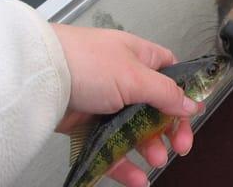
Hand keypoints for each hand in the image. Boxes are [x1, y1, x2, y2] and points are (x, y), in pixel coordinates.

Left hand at [52, 24, 201, 186]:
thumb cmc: (88, 63)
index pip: (170, 74)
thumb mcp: (135, 76)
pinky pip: (112, 146)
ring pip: (135, 130)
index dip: (182, 94)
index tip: (191, 116)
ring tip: (156, 162)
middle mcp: (126, 78)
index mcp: (140, 57)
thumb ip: (166, 93)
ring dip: (149, 148)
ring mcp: (107, 102)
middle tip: (179, 147)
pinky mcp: (89, 124)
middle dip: (169, 129)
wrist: (40, 76)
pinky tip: (136, 178)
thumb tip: (192, 104)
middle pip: (156, 107)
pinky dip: (124, 163)